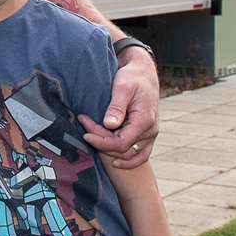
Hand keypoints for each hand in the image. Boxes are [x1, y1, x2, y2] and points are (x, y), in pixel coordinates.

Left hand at [79, 52, 159, 168]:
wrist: (143, 73)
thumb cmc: (132, 77)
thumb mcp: (122, 88)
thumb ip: (116, 107)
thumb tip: (109, 125)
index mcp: (144, 120)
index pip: (121, 143)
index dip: (101, 142)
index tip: (85, 134)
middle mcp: (150, 131)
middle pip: (122, 150)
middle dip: (101, 142)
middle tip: (85, 127)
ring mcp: (150, 135)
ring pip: (130, 156)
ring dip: (110, 150)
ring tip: (93, 136)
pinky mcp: (147, 136)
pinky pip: (139, 155)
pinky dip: (127, 161)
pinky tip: (113, 161)